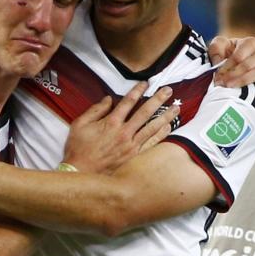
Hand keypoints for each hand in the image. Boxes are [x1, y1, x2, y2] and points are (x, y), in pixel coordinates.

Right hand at [63, 81, 178, 173]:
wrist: (81, 173)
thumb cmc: (78, 148)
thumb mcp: (80, 124)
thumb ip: (95, 110)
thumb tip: (108, 99)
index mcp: (111, 122)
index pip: (128, 102)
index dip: (138, 90)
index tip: (146, 83)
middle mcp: (124, 132)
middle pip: (145, 112)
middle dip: (158, 99)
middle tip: (168, 90)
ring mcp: (131, 145)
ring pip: (152, 127)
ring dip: (165, 116)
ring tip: (176, 108)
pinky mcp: (134, 156)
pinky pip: (151, 143)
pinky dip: (161, 134)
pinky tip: (169, 127)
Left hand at [208, 36, 254, 89]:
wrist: (231, 62)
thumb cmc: (226, 52)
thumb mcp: (218, 45)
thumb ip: (216, 49)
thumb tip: (218, 63)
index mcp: (250, 43)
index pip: (241, 54)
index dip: (229, 65)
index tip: (219, 73)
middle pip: (251, 64)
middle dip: (235, 74)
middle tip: (223, 82)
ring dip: (244, 80)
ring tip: (230, 86)